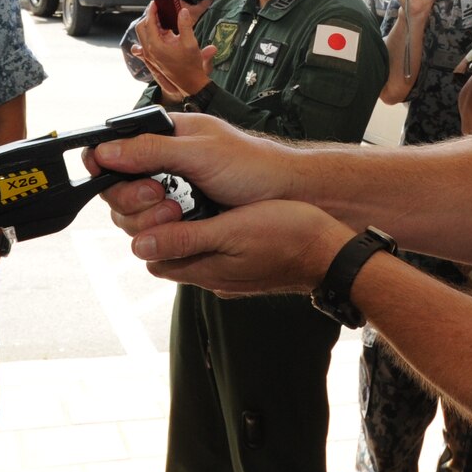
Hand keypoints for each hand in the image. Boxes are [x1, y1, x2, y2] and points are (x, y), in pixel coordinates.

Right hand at [84, 111, 297, 231]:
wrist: (285, 196)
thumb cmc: (251, 165)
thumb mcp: (199, 152)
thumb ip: (152, 150)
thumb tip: (106, 151)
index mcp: (163, 136)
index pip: (114, 147)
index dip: (102, 163)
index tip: (102, 175)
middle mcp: (161, 165)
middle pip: (114, 188)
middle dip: (131, 197)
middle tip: (160, 194)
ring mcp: (169, 194)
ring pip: (129, 215)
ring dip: (147, 217)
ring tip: (177, 211)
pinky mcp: (178, 221)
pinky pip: (150, 233)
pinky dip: (158, 233)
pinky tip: (179, 226)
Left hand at [126, 197, 354, 297]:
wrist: (329, 252)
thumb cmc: (288, 236)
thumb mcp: (230, 231)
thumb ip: (185, 238)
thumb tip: (141, 243)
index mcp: (203, 269)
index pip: (151, 255)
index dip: (146, 226)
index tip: (158, 197)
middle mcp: (211, 275)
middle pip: (168, 253)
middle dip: (161, 225)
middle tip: (172, 195)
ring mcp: (228, 273)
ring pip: (190, 251)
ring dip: (185, 227)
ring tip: (194, 200)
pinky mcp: (243, 266)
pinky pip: (212, 251)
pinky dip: (206, 232)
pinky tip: (218, 212)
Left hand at [131, 1, 215, 101]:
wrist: (190, 83)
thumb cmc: (190, 66)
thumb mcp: (190, 43)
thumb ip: (185, 25)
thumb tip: (182, 11)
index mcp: (155, 46)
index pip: (149, 23)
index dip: (152, 11)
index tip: (156, 3)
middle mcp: (149, 51)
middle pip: (141, 28)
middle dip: (149, 17)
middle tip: (159, 11)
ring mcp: (149, 56)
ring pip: (142, 36)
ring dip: (150, 27)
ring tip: (163, 22)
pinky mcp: (152, 59)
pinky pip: (145, 45)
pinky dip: (150, 36)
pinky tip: (162, 34)